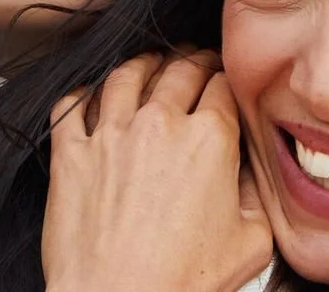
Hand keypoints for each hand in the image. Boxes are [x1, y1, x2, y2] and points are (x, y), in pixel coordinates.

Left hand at [42, 51, 272, 291]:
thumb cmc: (181, 284)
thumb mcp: (251, 243)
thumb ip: (256, 195)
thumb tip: (248, 173)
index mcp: (208, 139)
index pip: (221, 84)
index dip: (225, 77)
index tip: (223, 80)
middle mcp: (160, 124)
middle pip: (180, 68)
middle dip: (193, 59)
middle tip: (195, 61)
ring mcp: (111, 134)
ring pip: (126, 74)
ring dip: (142, 63)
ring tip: (148, 63)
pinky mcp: (71, 153)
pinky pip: (72, 105)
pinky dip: (82, 94)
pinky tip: (90, 96)